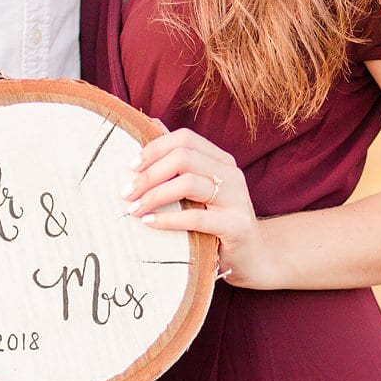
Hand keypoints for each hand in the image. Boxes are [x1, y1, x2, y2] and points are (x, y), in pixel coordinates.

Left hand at [123, 128, 265, 286]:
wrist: (254, 256)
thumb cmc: (218, 222)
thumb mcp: (199, 189)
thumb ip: (179, 160)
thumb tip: (151, 124)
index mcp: (221, 161)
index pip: (185, 139)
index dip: (155, 148)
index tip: (131, 167)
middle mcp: (231, 174)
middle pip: (184, 158)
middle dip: (149, 174)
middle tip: (126, 192)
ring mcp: (237, 199)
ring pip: (188, 183)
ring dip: (154, 196)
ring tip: (134, 209)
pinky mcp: (236, 226)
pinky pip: (197, 217)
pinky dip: (168, 219)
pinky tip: (149, 223)